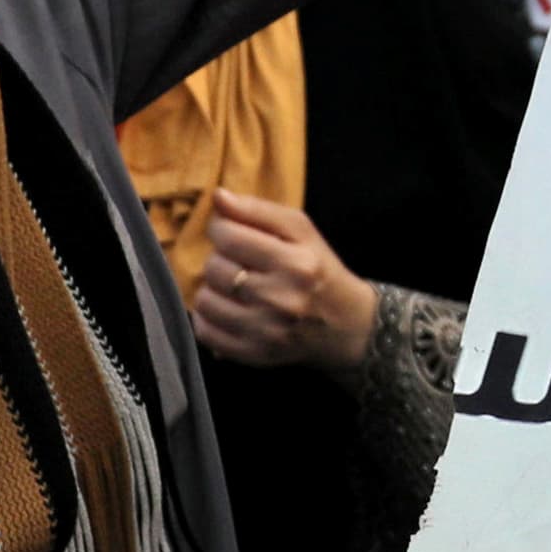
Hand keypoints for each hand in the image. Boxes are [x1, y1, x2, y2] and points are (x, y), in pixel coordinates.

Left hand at [190, 188, 377, 377]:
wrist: (346, 325)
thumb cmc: (319, 270)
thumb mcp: (301, 231)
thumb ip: (258, 210)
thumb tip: (218, 196)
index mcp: (296, 263)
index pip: (229, 237)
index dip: (221, 229)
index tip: (231, 234)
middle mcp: (281, 299)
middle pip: (215, 268)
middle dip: (220, 260)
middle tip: (239, 263)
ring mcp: (266, 331)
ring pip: (204, 301)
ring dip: (213, 290)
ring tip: (234, 288)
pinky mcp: (254, 355)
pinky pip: (205, 332)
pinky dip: (209, 319)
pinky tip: (228, 311)